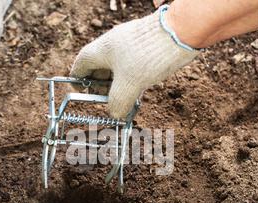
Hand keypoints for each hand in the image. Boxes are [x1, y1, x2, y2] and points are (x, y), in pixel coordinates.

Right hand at [70, 7, 198, 118]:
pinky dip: (130, 78)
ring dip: (116, 83)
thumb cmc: (150, 54)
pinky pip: (130, 64)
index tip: (79, 92)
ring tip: (123, 98)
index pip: (80, 65)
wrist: (181, 32)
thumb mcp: (129, 85)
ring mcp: (129, 44)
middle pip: (98, 66)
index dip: (77, 80)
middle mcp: (113, 44)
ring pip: (116, 66)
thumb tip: (115, 114)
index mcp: (101, 50)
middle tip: (106, 100)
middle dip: (100, 85)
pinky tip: (138, 88)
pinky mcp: (144, 46)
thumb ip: (118, 103)